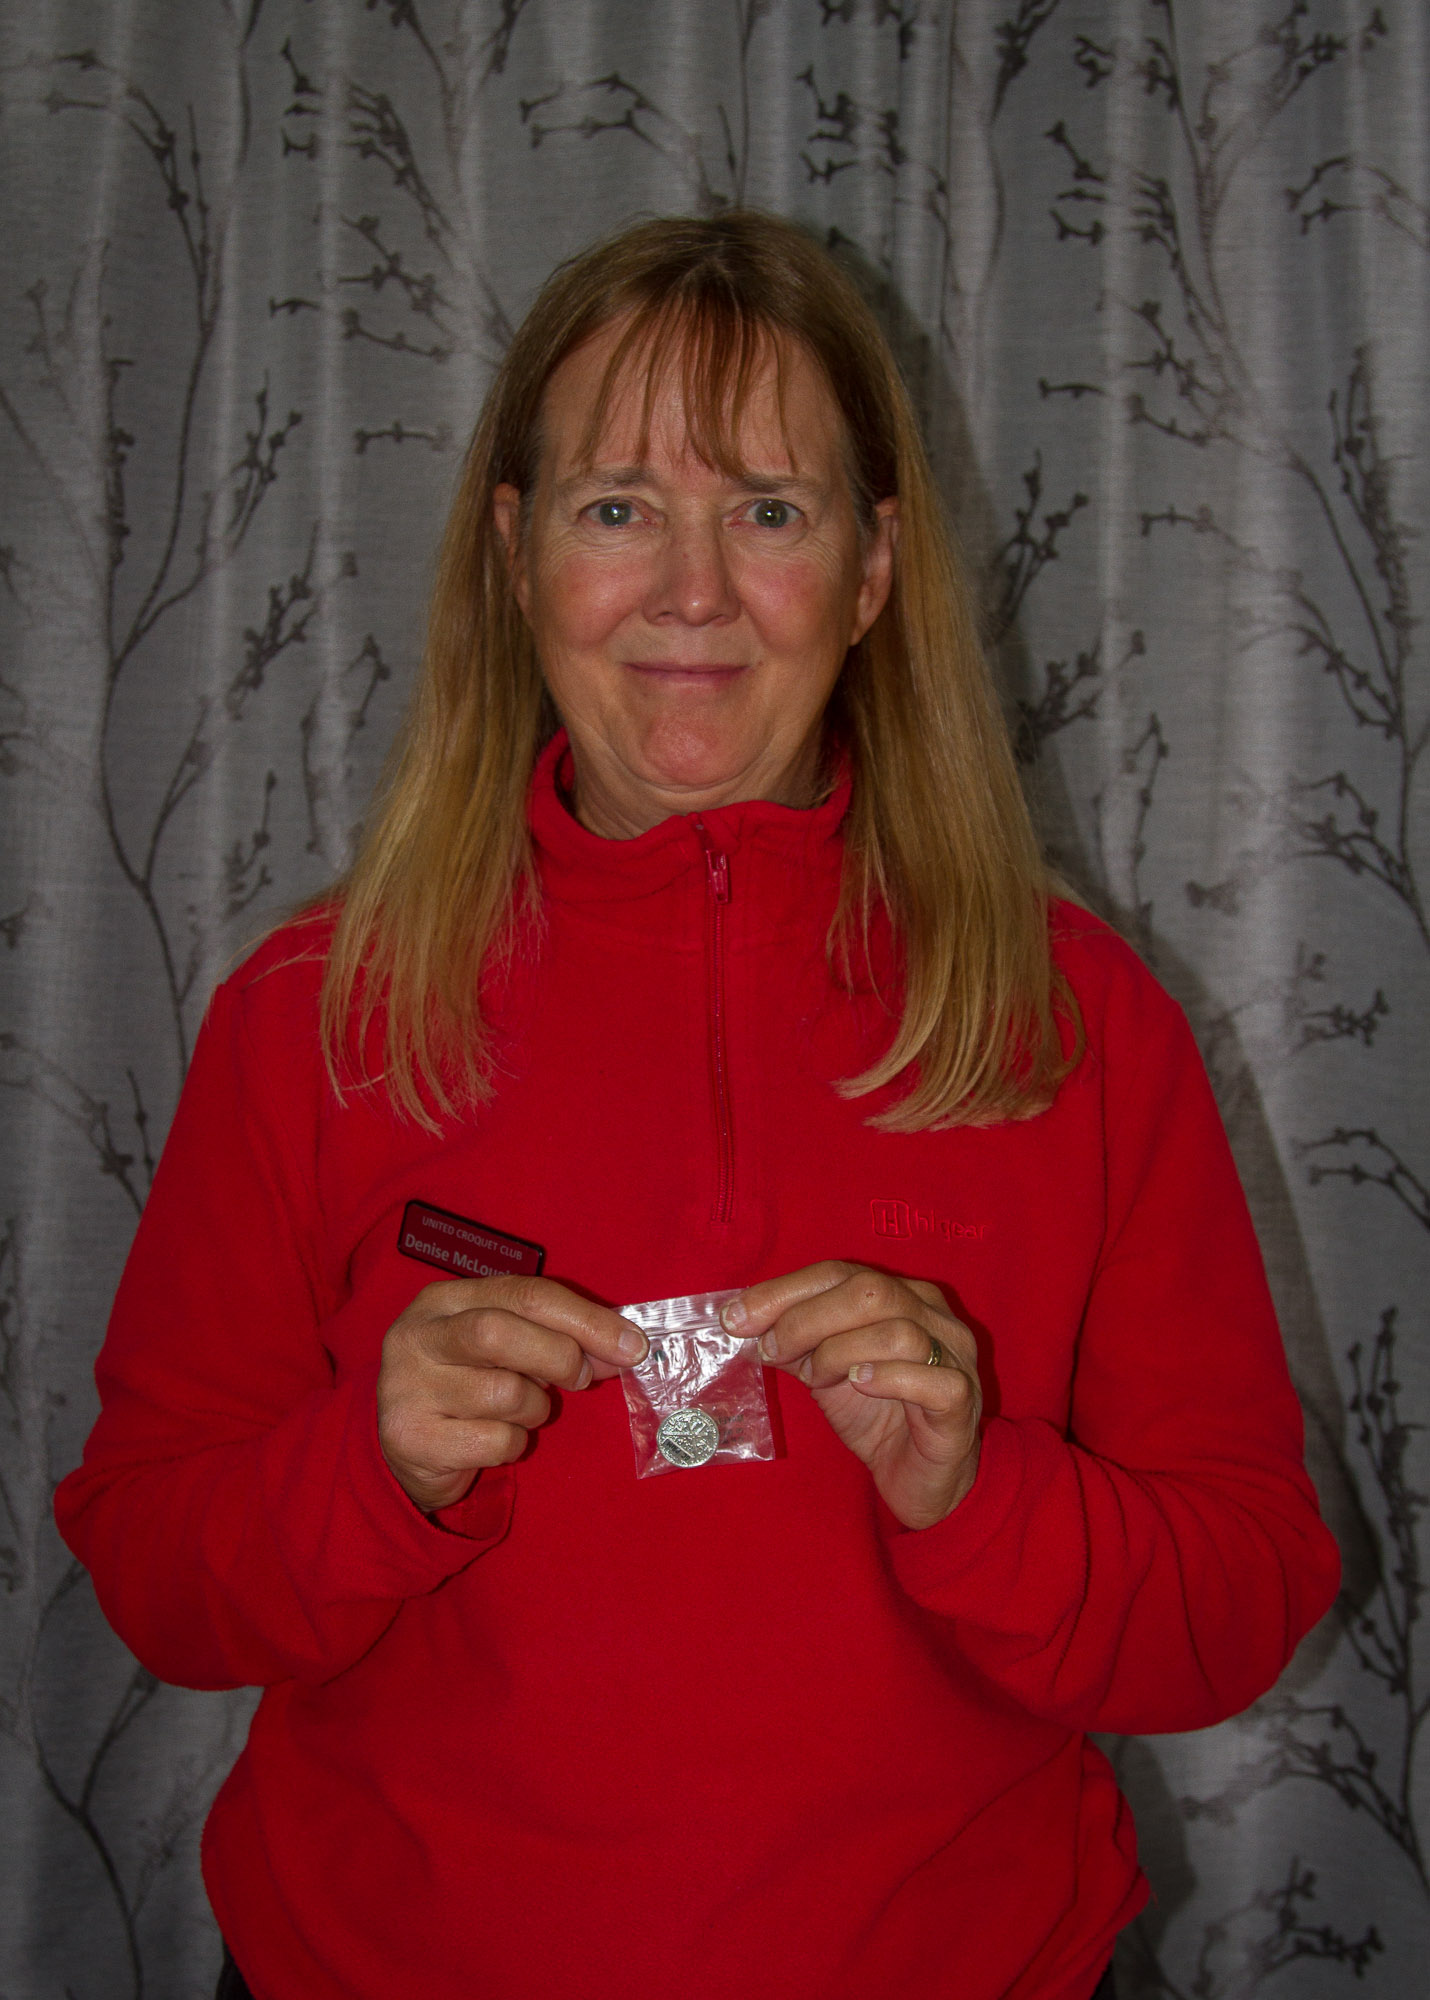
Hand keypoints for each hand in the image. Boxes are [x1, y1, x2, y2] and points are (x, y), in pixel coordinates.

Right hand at [378, 1277, 646, 1511]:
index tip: (632, 1345)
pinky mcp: (410, 1438)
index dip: (585, 1319)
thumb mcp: (508, 1348)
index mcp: (444, 1300)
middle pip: (501, 1333)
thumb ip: (556, 1338)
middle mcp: (416, 1336)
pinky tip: (496, 1441)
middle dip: (559, 1357)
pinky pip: (493, 1441)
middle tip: (580, 1379)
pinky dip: (513, 1444)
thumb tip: (624, 1348)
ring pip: (503, 1393)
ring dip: (535, 1409)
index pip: (525, 1294)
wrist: (407, 1448)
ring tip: (522, 1412)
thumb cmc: (469, 1385)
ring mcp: (406, 1387)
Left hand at [723, 1263, 981, 1529]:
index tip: (735, 1318)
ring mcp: (956, 1356)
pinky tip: (859, 1384)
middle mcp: (935, 1316)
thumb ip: (797, 1343)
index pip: (840, 1273)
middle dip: (806, 1319)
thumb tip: (745, 1321)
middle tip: (771, 1352)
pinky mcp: (961, 1402)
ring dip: (840, 1351)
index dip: (784, 1291)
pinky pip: (931, 1379)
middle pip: (869, 1292)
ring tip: (815, 1377)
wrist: (924, 1480)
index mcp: (903, 1295)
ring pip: (898, 1331)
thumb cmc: (879, 1416)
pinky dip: (888, 1377)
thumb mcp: (828, 1372)